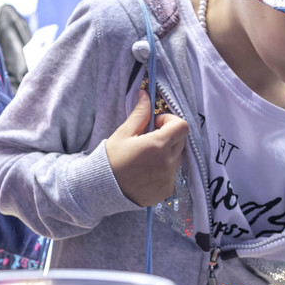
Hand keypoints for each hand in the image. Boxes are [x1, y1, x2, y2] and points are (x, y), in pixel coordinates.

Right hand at [103, 89, 187, 206]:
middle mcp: (167, 163)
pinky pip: (172, 173)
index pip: (181, 126)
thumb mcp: (123, 134)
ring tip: (146, 157)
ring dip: (167, 152)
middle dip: (168, 135)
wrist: (103, 189)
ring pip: (177, 157)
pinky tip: (146, 171)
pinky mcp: (167, 190)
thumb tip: (145, 94)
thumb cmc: (111, 159)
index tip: (156, 124)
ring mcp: (169, 178)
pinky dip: (163, 169)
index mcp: (157, 145)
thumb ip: (140, 114)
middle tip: (149, 138)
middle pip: (181, 140)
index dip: (169, 121)